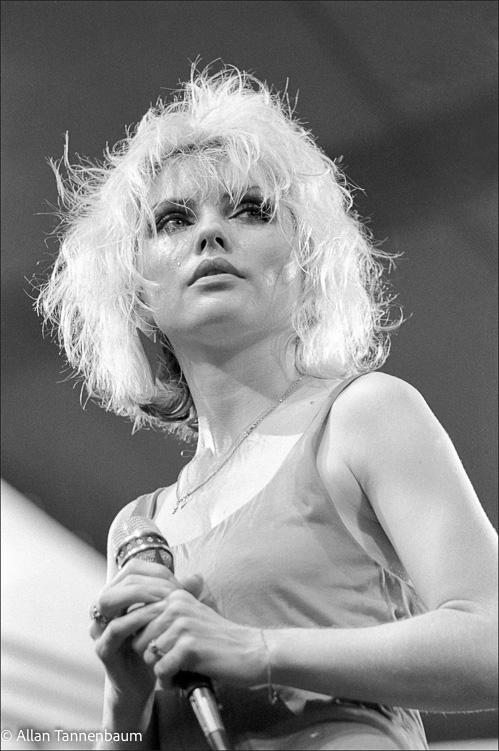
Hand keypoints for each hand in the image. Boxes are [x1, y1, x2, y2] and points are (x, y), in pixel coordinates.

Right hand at [90, 560, 201, 701]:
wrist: (147, 681)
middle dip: (148, 582)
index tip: (177, 582)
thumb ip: (180, 596)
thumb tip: (197, 578)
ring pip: (110, 600)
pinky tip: (157, 618)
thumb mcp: (169, 616)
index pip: (132, 569)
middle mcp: (103, 608)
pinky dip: (136, 619)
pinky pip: (115, 628)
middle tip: (171, 590)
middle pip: (120, 581)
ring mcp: (99, 628)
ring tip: (164, 600)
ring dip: (139, 596)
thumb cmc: (156, 642)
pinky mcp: (103, 648)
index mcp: (118, 594)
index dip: (155, 571)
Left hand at [132, 589, 265, 688]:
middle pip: (138, 639)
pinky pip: (161, 670)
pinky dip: (170, 680)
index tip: (164, 648)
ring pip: (148, 656)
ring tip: (180, 669)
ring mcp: (183, 625)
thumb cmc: (219, 639)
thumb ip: (166, 617)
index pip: (138, 620)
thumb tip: (131, 626)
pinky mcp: (189, 647)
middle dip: (152, 656)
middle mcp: (176, 606)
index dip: (146, 641)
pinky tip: (185, 677)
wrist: (252, 651)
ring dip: (161, 670)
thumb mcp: (192, 617)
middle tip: (173, 661)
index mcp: (175, 596)